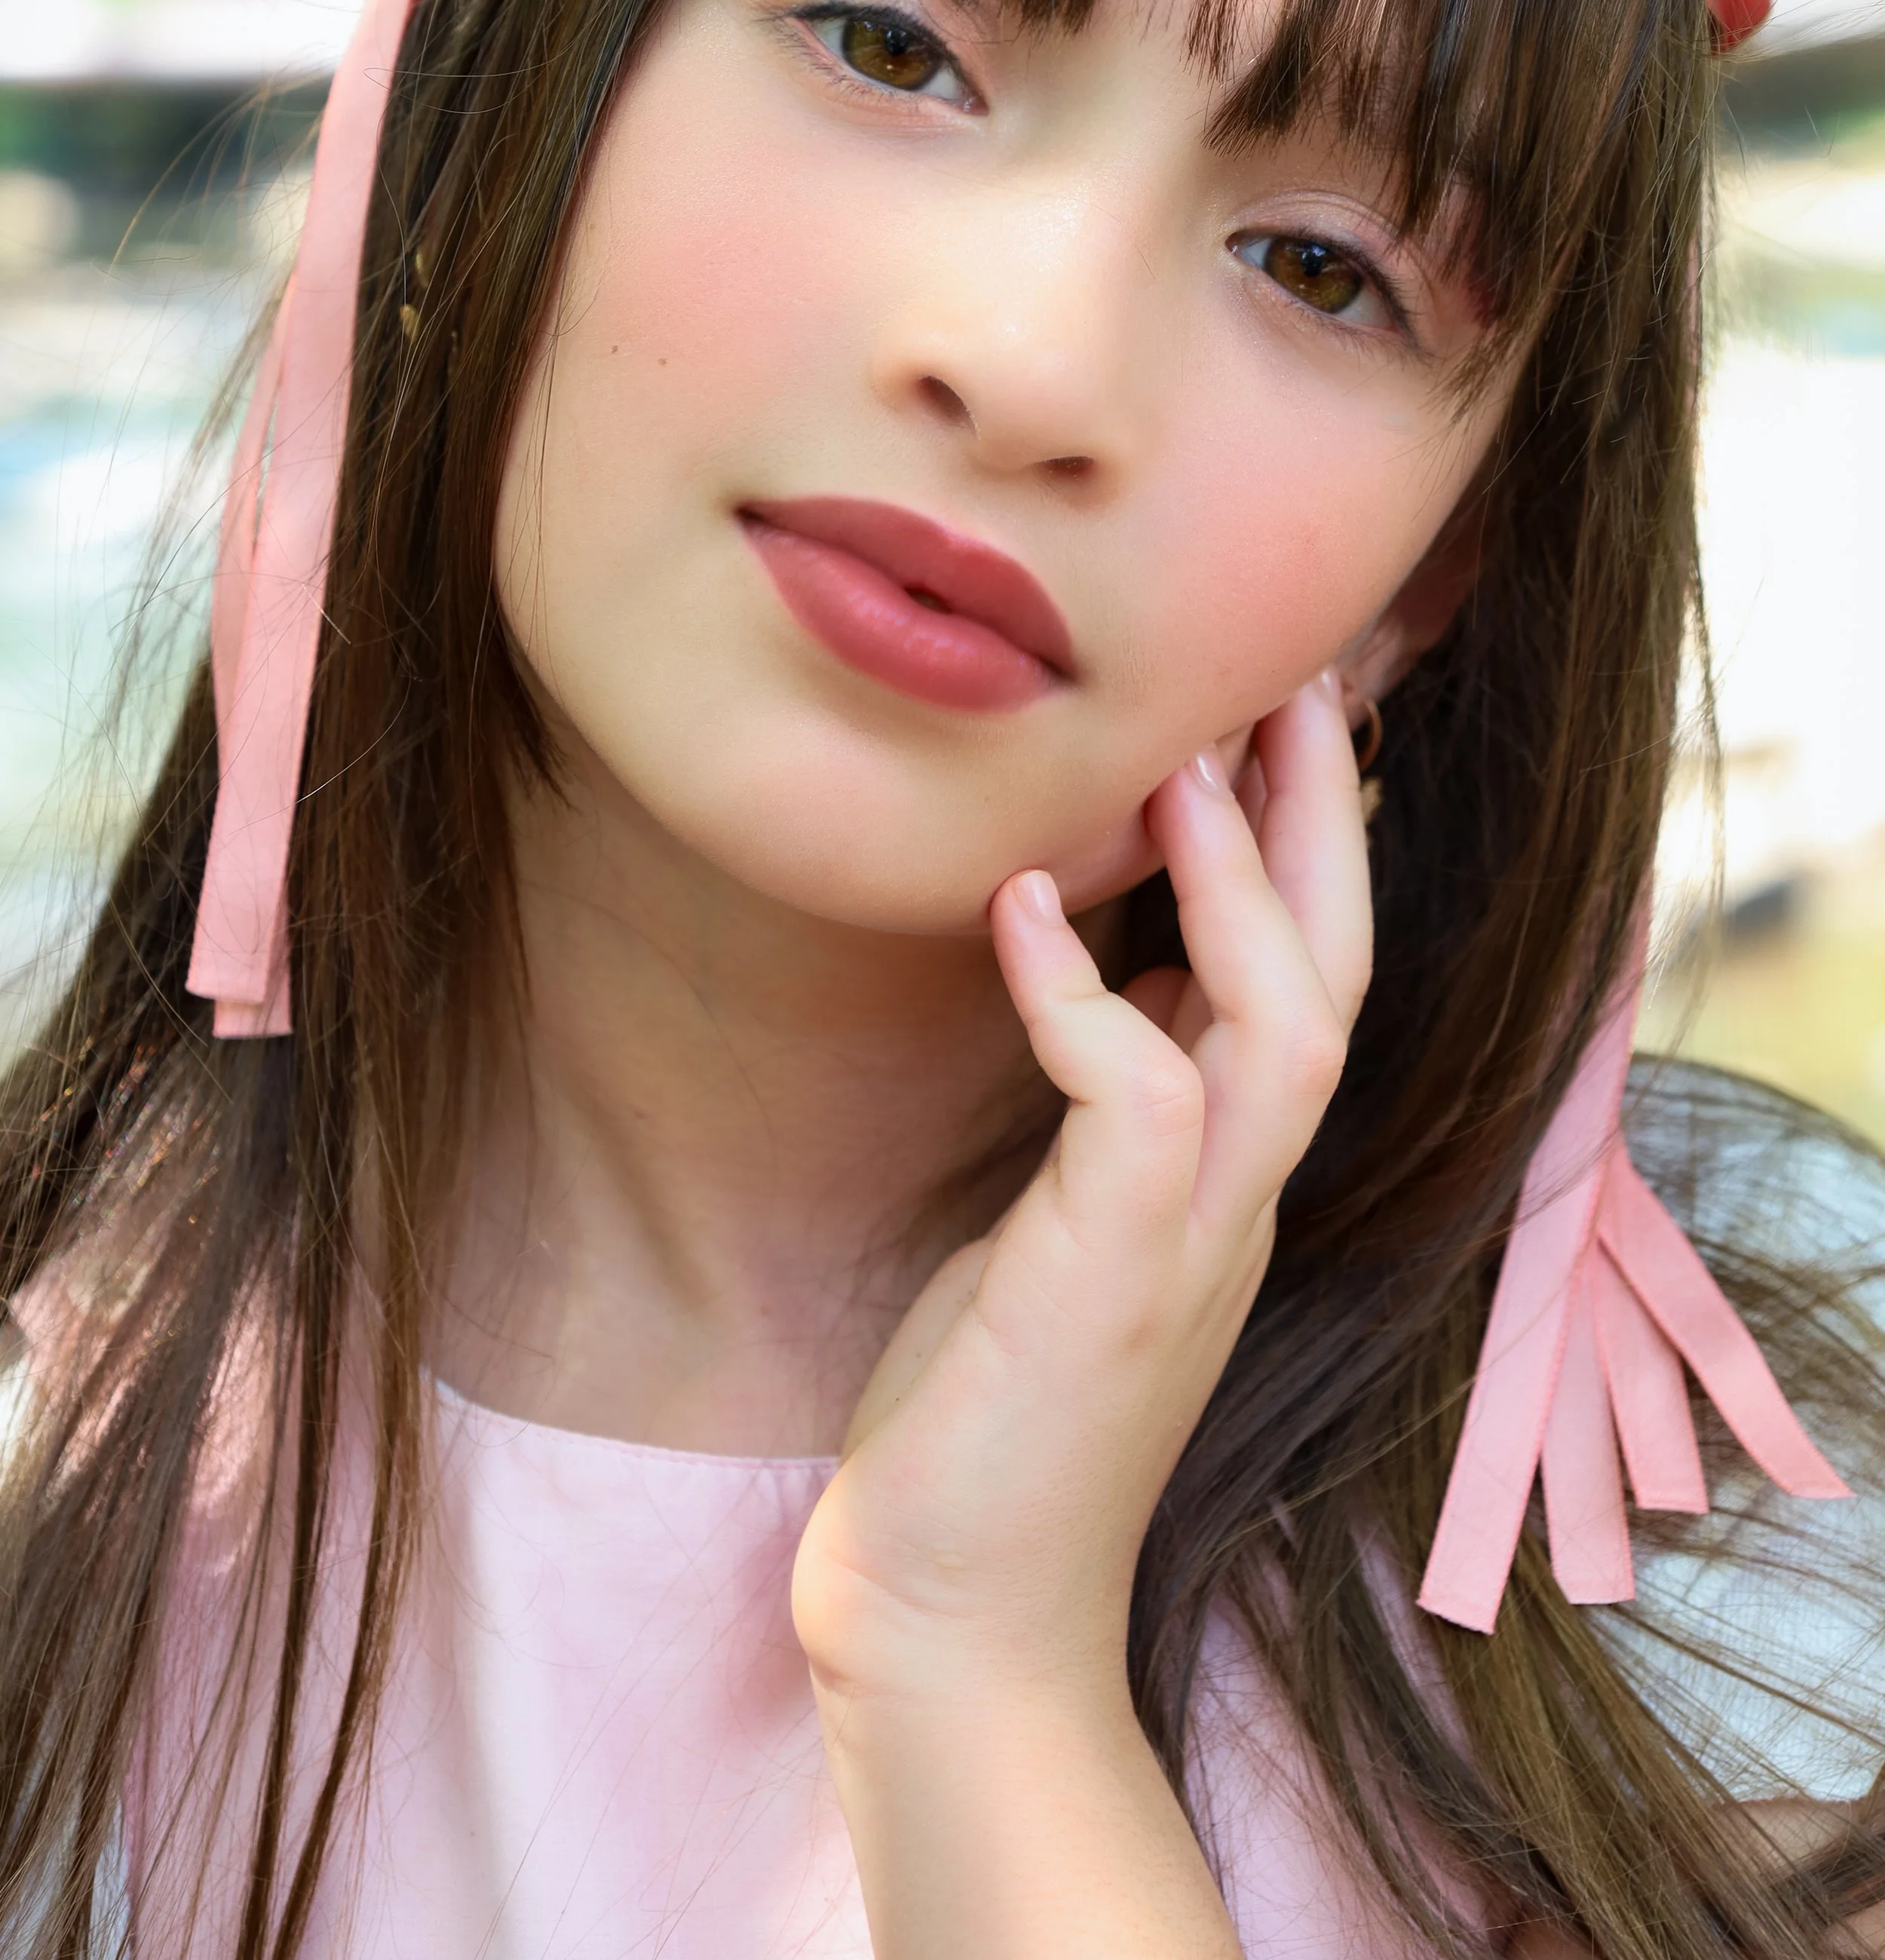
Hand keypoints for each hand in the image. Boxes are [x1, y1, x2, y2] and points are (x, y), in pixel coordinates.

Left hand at [790, 666, 1371, 1717]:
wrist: (955, 1617)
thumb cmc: (990, 1410)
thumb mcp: (1063, 1222)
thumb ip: (1110, 1108)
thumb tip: (1107, 969)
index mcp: (1229, 1182)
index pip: (1311, 985)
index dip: (1308, 852)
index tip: (1275, 721)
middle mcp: (1239, 1204)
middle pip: (1337, 982)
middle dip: (1319, 829)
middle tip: (1286, 682)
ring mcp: (1188, 1247)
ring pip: (1284, 1031)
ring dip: (1241, 892)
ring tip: (1182, 764)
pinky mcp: (1108, 1280)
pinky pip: (1134, 1104)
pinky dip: (1084, 996)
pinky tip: (1020, 910)